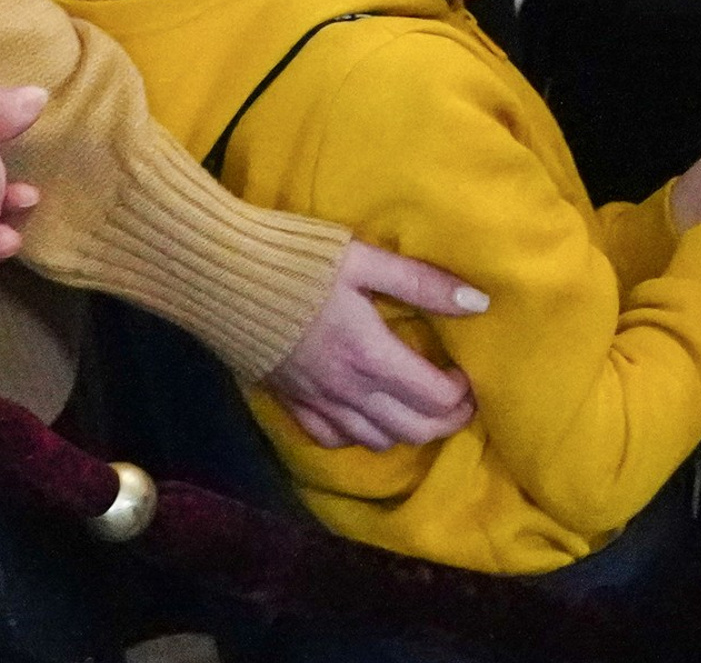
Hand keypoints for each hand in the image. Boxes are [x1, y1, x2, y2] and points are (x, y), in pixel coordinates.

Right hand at [263, 241, 486, 453]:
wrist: (221, 275)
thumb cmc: (298, 259)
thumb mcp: (365, 260)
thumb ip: (423, 283)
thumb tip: (479, 302)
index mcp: (370, 355)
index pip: (434, 397)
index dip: (462, 394)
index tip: (471, 375)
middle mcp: (347, 391)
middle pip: (413, 429)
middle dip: (446, 421)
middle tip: (461, 400)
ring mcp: (316, 403)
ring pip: (376, 441)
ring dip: (408, 431)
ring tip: (422, 407)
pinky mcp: (288, 404)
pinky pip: (333, 440)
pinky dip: (360, 436)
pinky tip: (368, 417)